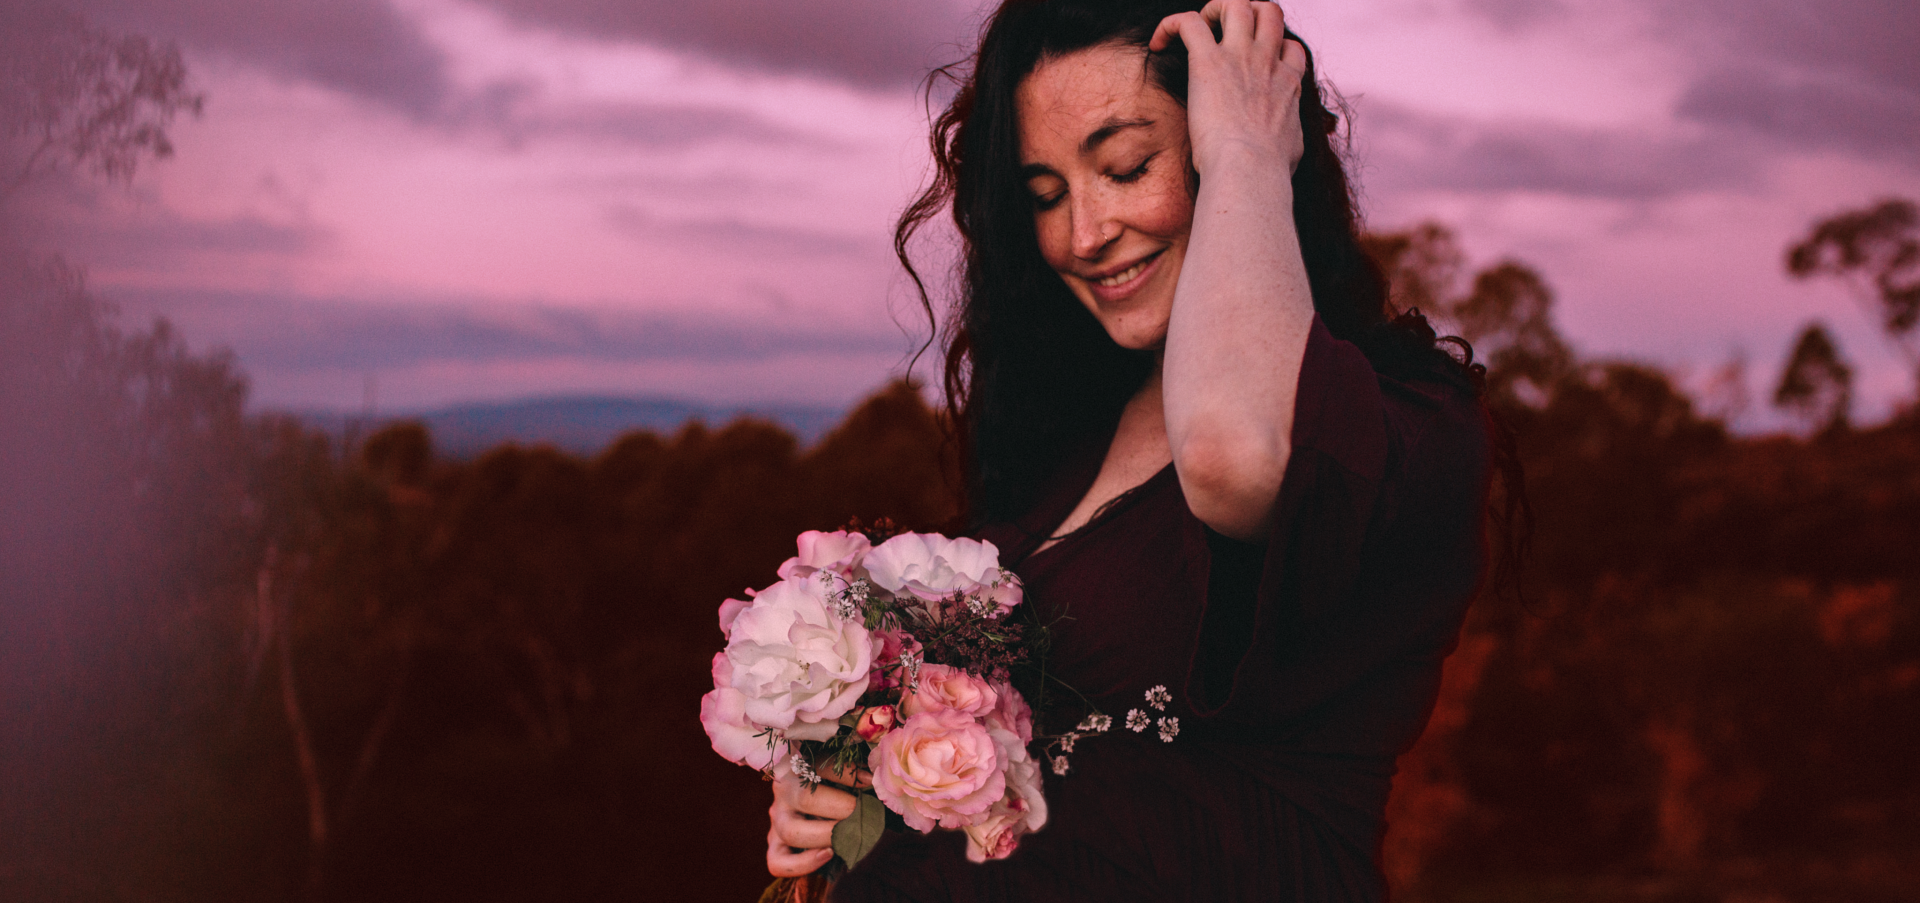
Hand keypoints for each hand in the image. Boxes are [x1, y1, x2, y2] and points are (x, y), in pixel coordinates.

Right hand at [765, 761, 874, 877]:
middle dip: (841, 808)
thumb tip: (876, 778)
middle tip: (865, 813)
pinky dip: (804, 863)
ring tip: (850, 836)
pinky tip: (828, 854)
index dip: (846, 773)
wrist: (815, 812)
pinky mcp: (774, 847)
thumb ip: (853, 773)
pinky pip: (778, 862)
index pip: (818, 764)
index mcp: (798, 765)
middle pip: (804, 798)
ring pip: (791, 831)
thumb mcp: (841, 773)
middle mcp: (783, 792)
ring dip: (826, 835)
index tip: (870, 780)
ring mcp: (776, 821)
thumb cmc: (835, 786)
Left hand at [1149, 0, 1308, 177]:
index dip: (1273, 49)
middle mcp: (1267, 62)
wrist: (1249, 170)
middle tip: (1223, 38)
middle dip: (1247, 14)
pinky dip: (1170, 25)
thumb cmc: (1267, 173)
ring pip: (1234, 4)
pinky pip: (1187, 22)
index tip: (1254, 66)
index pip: (1289, 48)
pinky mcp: (1208, 61)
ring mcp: (1240, 56)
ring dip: (1213, 11)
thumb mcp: (1292, 151)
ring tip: (1197, 32)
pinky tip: (1157, 43)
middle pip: (1268, 12)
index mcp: (1288, 84)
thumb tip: (1283, 149)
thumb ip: (1289, 138)